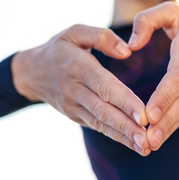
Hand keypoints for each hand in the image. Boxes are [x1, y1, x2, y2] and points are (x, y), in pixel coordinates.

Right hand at [12, 24, 150, 155]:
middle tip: (148, 140)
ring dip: (123, 137)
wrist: (30, 72)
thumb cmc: (59, 48)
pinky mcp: (75, 116)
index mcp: (78, 66)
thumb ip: (102, 37)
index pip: (104, 86)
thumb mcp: (75, 31)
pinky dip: (115, 136)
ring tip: (145, 148)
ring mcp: (73, 106)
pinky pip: (97, 126)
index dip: (124, 102)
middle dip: (127, 126)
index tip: (143, 115)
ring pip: (101, 123)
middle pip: (103, 110)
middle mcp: (74, 90)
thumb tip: (127, 51)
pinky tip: (134, 144)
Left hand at [128, 2, 178, 150]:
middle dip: (167, 120)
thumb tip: (131, 45)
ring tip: (153, 142)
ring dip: (172, 126)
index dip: (165, 96)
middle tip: (149, 138)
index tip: (150, 114)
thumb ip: (146, 21)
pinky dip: (178, 122)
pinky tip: (163, 135)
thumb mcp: (171, 11)